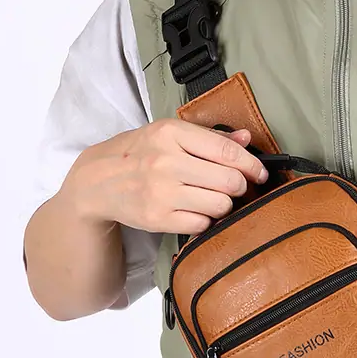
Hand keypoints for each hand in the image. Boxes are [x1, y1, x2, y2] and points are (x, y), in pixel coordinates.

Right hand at [62, 121, 268, 236]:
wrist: (97, 181)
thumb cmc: (139, 153)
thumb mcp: (168, 134)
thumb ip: (210, 136)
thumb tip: (247, 139)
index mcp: (171, 133)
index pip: (227, 152)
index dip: (252, 165)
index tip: (260, 173)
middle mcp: (166, 161)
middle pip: (229, 181)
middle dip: (239, 186)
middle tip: (233, 187)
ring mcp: (161, 192)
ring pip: (220, 205)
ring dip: (223, 204)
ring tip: (212, 198)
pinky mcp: (157, 218)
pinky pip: (202, 224)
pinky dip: (205, 220)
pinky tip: (195, 210)